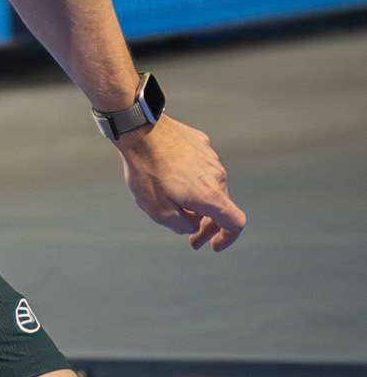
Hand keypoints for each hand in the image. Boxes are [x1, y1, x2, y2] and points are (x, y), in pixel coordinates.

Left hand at [117, 115, 245, 250]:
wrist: (141, 130)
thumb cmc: (148, 172)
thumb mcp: (159, 210)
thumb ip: (182, 225)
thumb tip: (193, 225)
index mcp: (210, 195)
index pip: (235, 223)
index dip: (228, 238)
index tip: (214, 246)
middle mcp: (217, 176)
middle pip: (220, 207)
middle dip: (206, 225)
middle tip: (190, 238)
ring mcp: (211, 158)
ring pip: (210, 187)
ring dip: (198, 202)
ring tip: (173, 204)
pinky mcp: (201, 144)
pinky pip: (201, 169)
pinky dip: (192, 181)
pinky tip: (171, 180)